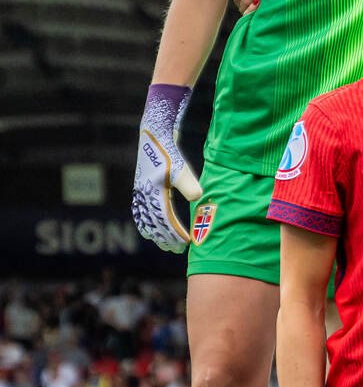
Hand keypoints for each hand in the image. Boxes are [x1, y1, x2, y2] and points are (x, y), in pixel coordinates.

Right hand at [132, 85, 200, 251]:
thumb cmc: (169, 152)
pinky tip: (152, 229)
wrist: (154, 135)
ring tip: (166, 244)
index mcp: (152, 194)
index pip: (165, 221)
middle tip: (178, 250)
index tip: (187, 244)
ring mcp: (140, 192)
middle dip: (165, 238)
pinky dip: (147, 223)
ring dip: (155, 233)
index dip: (175, 234)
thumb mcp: (181, 168)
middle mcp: (143, 196)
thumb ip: (189, 184)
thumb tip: (198, 198)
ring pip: (145, 220)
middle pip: (153, 224)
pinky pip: (141, 212)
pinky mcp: (142, 188)